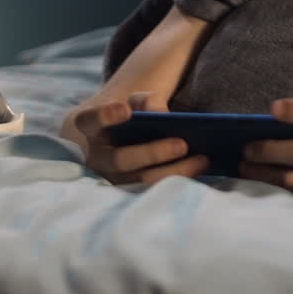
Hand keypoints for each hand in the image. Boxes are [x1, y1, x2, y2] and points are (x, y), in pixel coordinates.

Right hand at [73, 92, 208, 184]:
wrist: (115, 140)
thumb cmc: (127, 116)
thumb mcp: (133, 102)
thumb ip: (145, 100)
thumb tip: (161, 114)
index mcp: (90, 129)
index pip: (90, 121)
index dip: (105, 116)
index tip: (126, 110)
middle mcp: (95, 159)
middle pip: (121, 160)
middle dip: (152, 152)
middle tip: (182, 144)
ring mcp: (111, 180)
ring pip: (140, 181)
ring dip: (173, 171)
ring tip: (202, 159)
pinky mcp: (129, 193)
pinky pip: (154, 192)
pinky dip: (177, 181)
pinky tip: (198, 169)